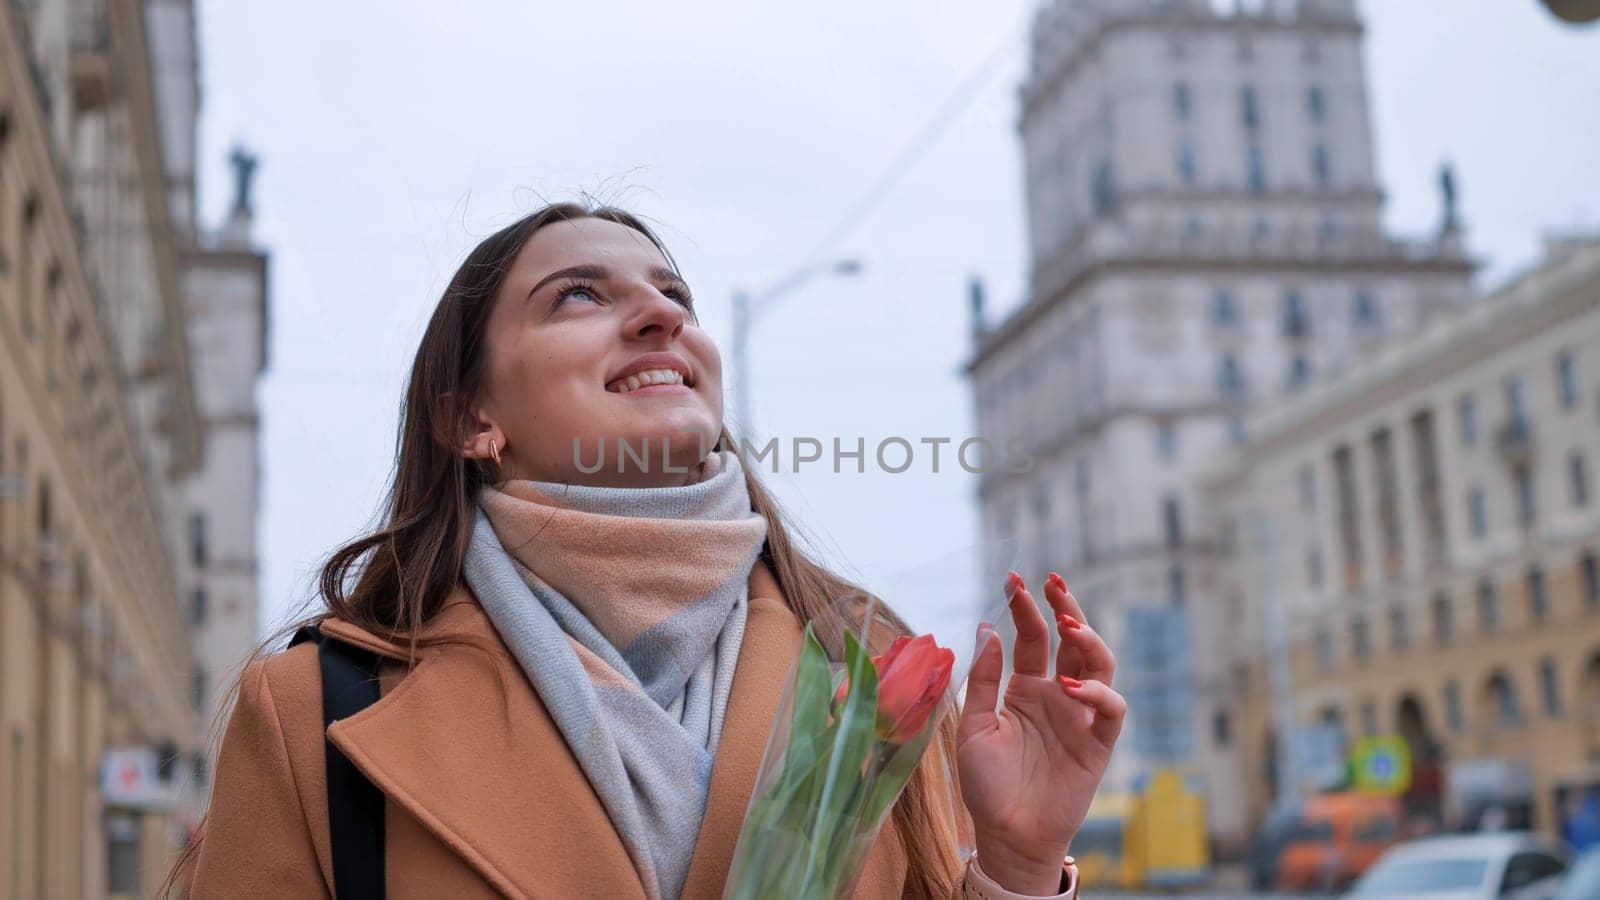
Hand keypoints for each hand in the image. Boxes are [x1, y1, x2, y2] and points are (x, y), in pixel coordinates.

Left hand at [956, 572, 1124, 895]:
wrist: (1006, 835)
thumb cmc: (988, 785)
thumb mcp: (975, 726)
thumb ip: (984, 679)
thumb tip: (988, 628)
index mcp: (1026, 689)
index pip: (1032, 638)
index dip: (1026, 609)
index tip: (1014, 580)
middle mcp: (1057, 696)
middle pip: (1072, 641)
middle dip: (1065, 607)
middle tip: (1052, 582)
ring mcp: (1080, 718)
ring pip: (1099, 666)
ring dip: (1088, 640)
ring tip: (1067, 624)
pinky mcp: (1097, 744)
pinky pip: (1111, 710)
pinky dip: (1097, 693)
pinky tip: (1071, 685)